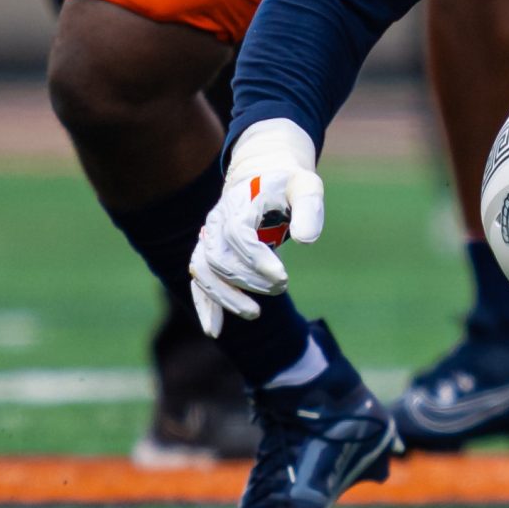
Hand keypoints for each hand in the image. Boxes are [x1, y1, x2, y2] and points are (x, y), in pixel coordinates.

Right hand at [188, 118, 324, 334]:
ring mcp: (208, 238)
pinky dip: (204, 305)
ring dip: (226, 298)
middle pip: (220, 258)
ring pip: (203, 272)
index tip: (283, 279)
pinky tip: (214, 330)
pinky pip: (199, 281)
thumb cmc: (287, 184)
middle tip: (282, 288)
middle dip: (249, 280)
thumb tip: (307, 241)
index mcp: (238, 203)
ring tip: (254, 314)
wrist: (261, 176)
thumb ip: (309, 208)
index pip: (239, 235)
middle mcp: (216, 221)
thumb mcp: (306, 186)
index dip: (258, 260)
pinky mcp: (208, 253)